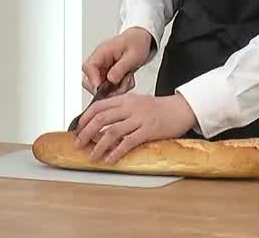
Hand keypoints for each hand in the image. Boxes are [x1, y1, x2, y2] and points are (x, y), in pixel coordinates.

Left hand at [72, 92, 196, 163]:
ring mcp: (139, 118)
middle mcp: (129, 107)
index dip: (85, 118)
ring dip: (99, 146)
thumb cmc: (159, 108)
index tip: (78, 129)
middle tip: (79, 144)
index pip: (98, 106)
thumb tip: (103, 121)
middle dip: (86, 133)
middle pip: (101, 119)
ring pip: (112, 132)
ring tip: (92, 156)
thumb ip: (121, 109)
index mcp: (125, 99)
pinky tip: (110, 159)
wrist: (181, 109)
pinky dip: (116, 152)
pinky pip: (128, 142)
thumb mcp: (137, 102)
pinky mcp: (148, 130)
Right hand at [81, 27, 152, 95]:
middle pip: (89, 80)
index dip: (92, 79)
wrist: (140, 41)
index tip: (101, 88)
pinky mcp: (108, 75)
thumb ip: (121, 68)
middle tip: (119, 87)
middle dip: (104, 88)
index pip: (88, 67)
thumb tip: (110, 79)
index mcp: (102, 52)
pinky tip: (128, 79)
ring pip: (100, 87)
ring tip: (128, 79)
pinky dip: (120, 88)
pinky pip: (109, 88)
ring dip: (115, 89)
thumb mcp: (133, 55)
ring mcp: (103, 69)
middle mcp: (100, 61)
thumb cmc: (136, 43)